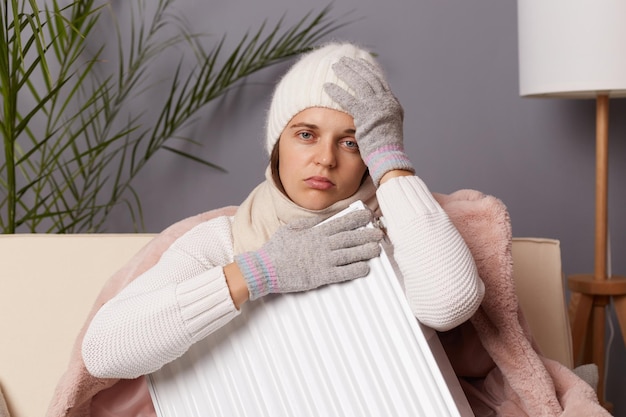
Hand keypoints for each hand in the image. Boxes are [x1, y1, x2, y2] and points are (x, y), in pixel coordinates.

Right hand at [234, 209, 382, 299]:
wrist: (265, 268)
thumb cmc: (276, 249)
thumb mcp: (292, 229)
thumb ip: (309, 224)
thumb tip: (323, 218)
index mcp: (316, 233)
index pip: (342, 223)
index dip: (357, 219)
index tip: (368, 216)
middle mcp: (322, 245)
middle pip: (350, 238)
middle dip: (367, 234)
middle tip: (379, 233)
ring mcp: (323, 261)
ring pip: (350, 254)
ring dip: (365, 251)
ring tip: (377, 248)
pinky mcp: (321, 276)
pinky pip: (343, 273)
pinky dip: (355, 270)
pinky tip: (365, 268)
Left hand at [324, 57, 413, 185]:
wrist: (389, 158)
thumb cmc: (385, 149)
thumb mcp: (386, 127)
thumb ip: (379, 116)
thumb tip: (371, 113)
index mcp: (392, 103)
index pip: (379, 80)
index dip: (367, 69)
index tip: (358, 62)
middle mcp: (386, 101)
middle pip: (369, 77)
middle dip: (355, 67)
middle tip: (343, 60)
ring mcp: (377, 107)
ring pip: (359, 83)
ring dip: (346, 73)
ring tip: (335, 66)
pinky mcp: (366, 116)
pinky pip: (348, 100)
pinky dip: (337, 92)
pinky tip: (326, 87)